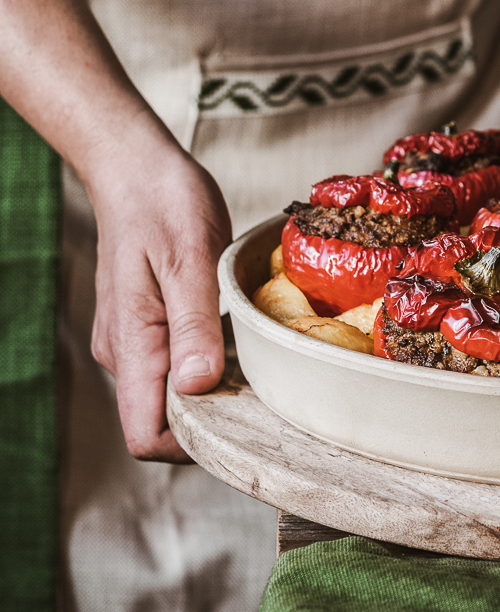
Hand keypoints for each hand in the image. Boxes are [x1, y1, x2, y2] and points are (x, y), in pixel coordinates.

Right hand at [86, 130, 231, 462]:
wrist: (137, 167)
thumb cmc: (164, 204)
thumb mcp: (190, 258)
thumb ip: (193, 325)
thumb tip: (198, 387)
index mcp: (131, 343)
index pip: (145, 436)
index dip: (191, 444)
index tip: (240, 419)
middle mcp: (124, 353)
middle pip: (161, 424)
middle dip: (211, 420)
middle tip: (263, 392)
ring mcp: (133, 341)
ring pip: (169, 396)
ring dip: (212, 391)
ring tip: (255, 363)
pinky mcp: (147, 326)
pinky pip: (173, 367)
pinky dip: (205, 365)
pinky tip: (237, 341)